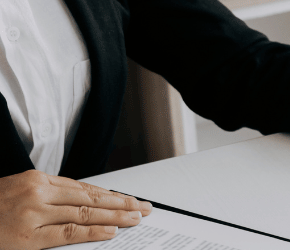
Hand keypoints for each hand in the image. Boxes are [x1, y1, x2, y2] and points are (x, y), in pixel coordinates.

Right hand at [0, 170, 152, 248]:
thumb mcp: (19, 192)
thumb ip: (49, 194)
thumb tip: (84, 202)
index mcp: (36, 179)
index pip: (84, 188)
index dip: (110, 194)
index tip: (130, 198)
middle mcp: (37, 192)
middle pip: (90, 198)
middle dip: (121, 203)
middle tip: (144, 207)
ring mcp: (34, 214)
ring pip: (85, 214)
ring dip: (115, 216)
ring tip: (136, 219)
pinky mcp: (29, 236)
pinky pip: (68, 233)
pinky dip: (93, 232)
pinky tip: (111, 232)